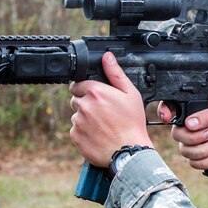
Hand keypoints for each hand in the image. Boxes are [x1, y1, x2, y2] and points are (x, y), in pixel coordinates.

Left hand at [69, 52, 151, 166]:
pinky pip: (75, 130)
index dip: (87, 89)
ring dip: (85, 118)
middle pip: (76, 99)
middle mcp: (84, 105)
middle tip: (103, 113)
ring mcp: (78, 121)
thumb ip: (115, 73)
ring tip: (102, 126)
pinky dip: (84, 132)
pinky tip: (98, 135)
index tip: (96, 97)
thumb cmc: (132, 123)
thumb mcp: (130, 94)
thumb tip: (107, 57)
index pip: (78, 84)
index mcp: (95, 92)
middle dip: (86, 103)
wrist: (129, 151)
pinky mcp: (75, 136)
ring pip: (76, 115)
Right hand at [159, 96, 207, 180]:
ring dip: (203, 151)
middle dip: (195, 138)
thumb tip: (189, 123)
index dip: (165, 112)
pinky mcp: (200, 157)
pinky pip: (192, 163)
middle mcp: (193, 125)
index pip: (173, 107)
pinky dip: (206, 162)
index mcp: (197, 108)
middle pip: (177, 134)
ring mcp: (195, 142)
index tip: (167, 118)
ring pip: (184, 151)